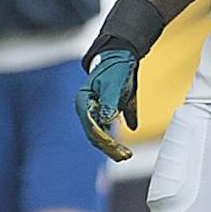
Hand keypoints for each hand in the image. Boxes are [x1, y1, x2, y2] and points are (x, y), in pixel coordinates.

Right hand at [75, 47, 139, 161]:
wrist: (122, 55)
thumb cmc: (115, 67)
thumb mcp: (113, 84)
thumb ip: (110, 102)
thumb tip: (106, 121)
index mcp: (84, 101)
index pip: (91, 127)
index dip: (104, 140)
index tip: (116, 148)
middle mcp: (88, 108)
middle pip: (95, 134)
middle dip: (109, 147)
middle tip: (124, 156)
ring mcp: (98, 109)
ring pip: (102, 133)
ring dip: (113, 145)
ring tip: (125, 155)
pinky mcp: (108, 109)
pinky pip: (110, 127)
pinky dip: (117, 137)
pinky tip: (125, 146)